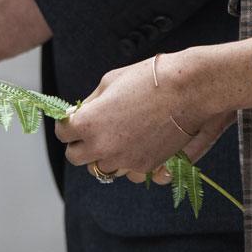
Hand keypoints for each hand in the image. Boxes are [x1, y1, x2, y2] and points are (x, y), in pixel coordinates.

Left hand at [56, 38, 251, 174]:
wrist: (188, 89)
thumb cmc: (148, 79)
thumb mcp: (109, 82)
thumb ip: (90, 103)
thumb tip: (79, 114)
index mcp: (88, 124)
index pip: (63, 133)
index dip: (69, 124)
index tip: (76, 119)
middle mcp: (102, 147)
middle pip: (76, 157)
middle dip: (81, 144)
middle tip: (92, 132)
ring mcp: (124, 160)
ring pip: (102, 167)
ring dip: (105, 154)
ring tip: (119, 136)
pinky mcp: (146, 167)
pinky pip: (128, 172)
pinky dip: (129, 161)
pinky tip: (137, 145)